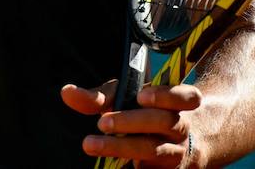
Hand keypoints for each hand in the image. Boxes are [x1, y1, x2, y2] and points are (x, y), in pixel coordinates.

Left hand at [61, 80, 200, 166]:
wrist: (174, 147)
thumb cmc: (143, 114)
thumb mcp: (125, 100)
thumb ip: (98, 97)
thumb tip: (67, 92)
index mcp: (178, 104)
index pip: (187, 97)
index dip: (166, 96)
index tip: (141, 96)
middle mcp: (181, 128)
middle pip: (165, 123)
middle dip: (132, 121)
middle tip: (102, 122)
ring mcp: (175, 153)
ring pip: (154, 150)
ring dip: (121, 147)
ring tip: (91, 144)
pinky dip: (130, 167)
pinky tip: (109, 164)